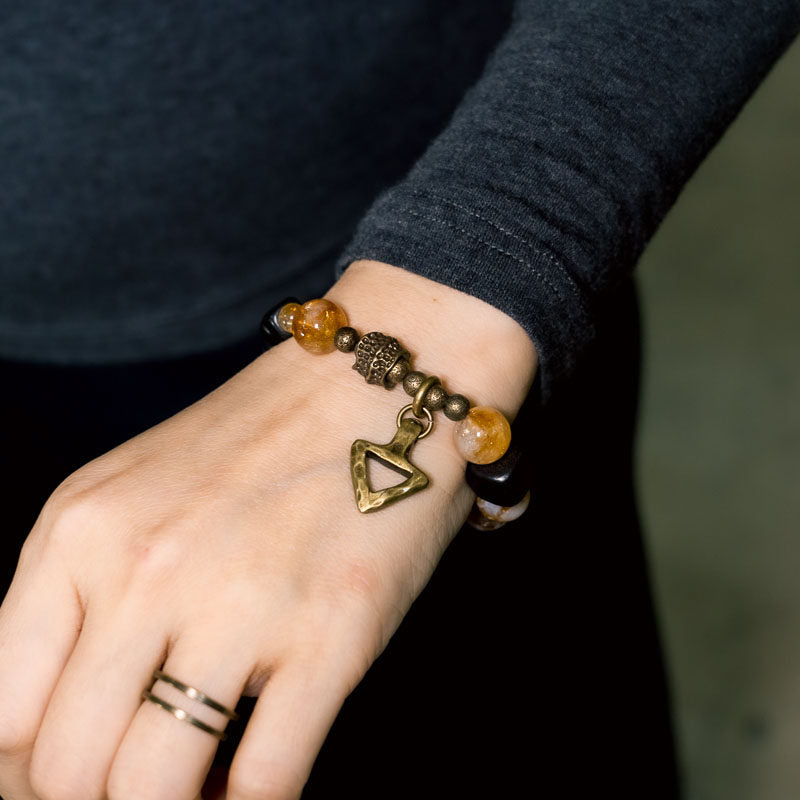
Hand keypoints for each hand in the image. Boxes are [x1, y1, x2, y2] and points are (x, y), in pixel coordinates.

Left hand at [0, 260, 536, 799]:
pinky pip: (266, 781)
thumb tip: (59, 725)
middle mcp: (147, 569)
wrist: (372, 387)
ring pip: (153, 790)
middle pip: (68, 769)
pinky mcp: (332, 633)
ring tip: (202, 781)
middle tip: (144, 780)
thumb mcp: (129, 491)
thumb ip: (75, 594)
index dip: (27, 773)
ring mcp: (241, 602)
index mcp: (79, 532)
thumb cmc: (256, 442)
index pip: (2, 713)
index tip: (71, 774)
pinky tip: (256, 776)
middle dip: (100, 798)